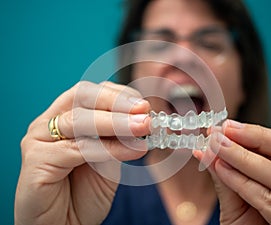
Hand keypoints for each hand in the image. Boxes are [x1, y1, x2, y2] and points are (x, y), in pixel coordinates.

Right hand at [15, 81, 150, 224]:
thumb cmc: (84, 192)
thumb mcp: (108, 159)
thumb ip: (119, 138)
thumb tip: (142, 120)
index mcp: (65, 116)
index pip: (91, 92)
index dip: (119, 95)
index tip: (144, 105)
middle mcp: (49, 122)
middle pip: (82, 97)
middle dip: (117, 103)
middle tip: (144, 112)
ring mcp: (39, 139)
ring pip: (79, 120)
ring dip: (116, 123)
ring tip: (143, 128)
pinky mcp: (35, 160)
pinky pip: (77, 149)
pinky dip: (107, 148)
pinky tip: (131, 151)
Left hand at [194, 120, 270, 224]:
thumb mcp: (238, 201)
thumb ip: (226, 177)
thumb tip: (205, 150)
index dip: (256, 135)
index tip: (227, 126)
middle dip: (252, 141)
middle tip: (220, 132)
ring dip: (243, 159)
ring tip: (215, 146)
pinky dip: (245, 184)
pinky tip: (222, 169)